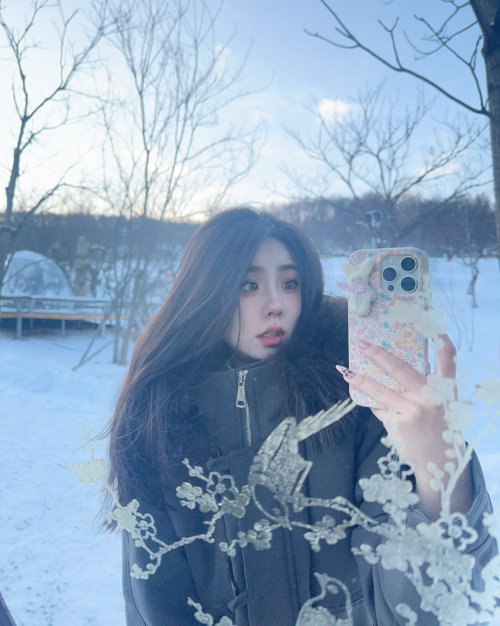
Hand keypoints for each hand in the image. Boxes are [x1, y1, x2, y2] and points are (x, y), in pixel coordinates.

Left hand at [336, 334, 472, 519]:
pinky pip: (380, 409)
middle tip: (360, 343)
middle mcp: (431, 397)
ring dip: (360, 380)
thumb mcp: (441, 402)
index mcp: (445, 388)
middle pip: (400, 368)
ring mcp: (413, 411)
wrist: (441, 462)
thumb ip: (425, 385)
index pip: (448, 357)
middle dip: (377, 354)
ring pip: (380, 390)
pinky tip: (372, 404)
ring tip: (345, 372)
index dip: (441, 339)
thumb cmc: (438, 425)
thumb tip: (389, 366)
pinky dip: (375, 406)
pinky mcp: (399, 425)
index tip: (431, 325)